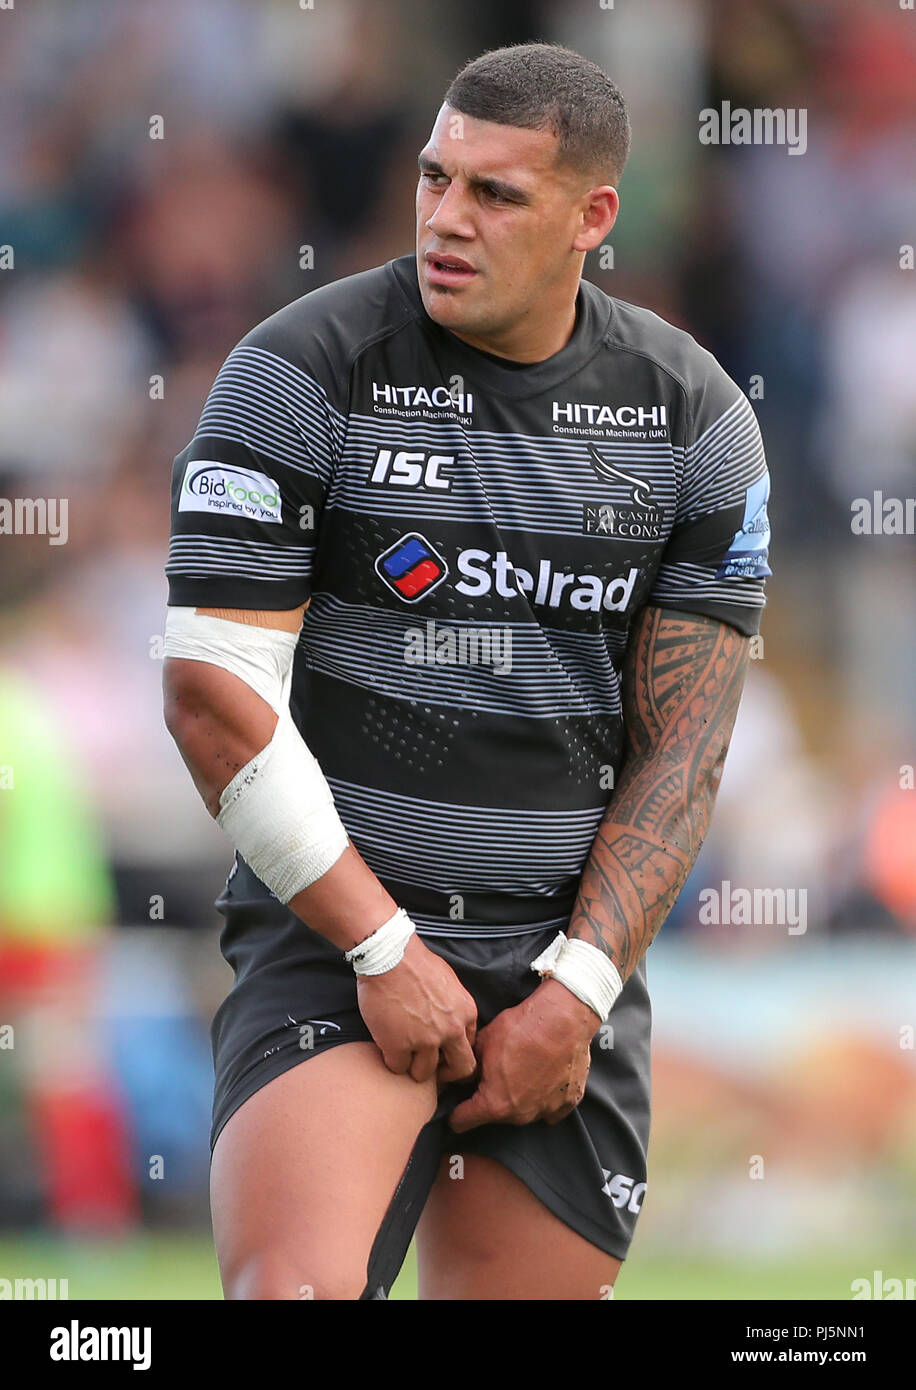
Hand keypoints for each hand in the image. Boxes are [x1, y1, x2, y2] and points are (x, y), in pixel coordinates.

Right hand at [356, 933, 478, 1084]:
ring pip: (424, 1074)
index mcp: (465, 1014)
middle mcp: (450, 1031)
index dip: (455, 1054)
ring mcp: (424, 1041)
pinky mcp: (398, 1046)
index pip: (470, 1049)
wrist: (390, 956)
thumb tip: (451, 1021)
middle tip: (431, 1068)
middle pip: (460, 1070)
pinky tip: (387, 1047)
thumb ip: (454, 1008)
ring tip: (404, 1056)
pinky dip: (392, 1061)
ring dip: (413, 1067)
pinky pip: (398, 1068)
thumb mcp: (450, 983)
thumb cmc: (416, 963)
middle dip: (446, 1074)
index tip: (443, 1054)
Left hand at [448, 979, 599, 1131]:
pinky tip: (544, 1074)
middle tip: (495, 1073)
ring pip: (524, 1111)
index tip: (455, 1106)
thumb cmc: (522, 1027)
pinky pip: (550, 1106)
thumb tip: (460, 1078)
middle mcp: (521, 1115)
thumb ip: (469, 1068)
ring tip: (522, 1068)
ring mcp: (547, 1110)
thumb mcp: (483, 1043)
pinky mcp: (569, 1101)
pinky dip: (545, 1095)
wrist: (563, 1017)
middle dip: (491, 1098)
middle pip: (496, 1115)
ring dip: (519, 1097)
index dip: (454, 1112)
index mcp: (495, 1104)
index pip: (462, 1121)